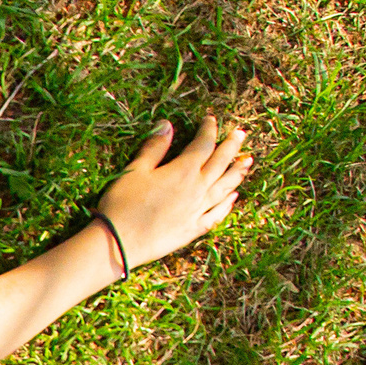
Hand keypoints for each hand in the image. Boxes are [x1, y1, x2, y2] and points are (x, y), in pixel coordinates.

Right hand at [95, 116, 251, 274]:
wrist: (117, 243)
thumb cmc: (122, 205)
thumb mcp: (134, 171)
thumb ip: (154, 148)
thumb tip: (167, 124)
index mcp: (183, 170)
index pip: (203, 144)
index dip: (208, 130)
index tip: (210, 120)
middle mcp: (197, 188)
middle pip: (220, 162)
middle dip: (231, 145)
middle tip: (241, 133)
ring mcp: (198, 210)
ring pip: (224, 187)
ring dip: (237, 172)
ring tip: (248, 161)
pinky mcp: (193, 230)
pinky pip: (216, 215)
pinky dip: (227, 205)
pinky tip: (233, 197)